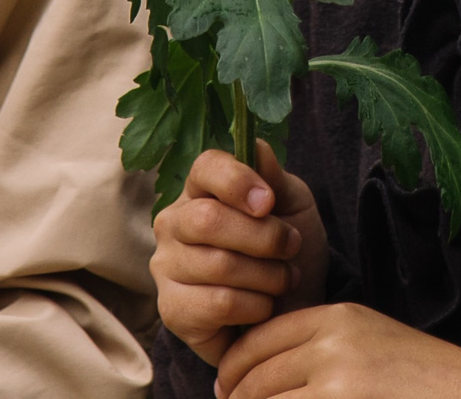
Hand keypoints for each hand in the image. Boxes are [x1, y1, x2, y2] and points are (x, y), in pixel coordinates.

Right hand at [153, 142, 328, 364]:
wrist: (294, 309)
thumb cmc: (288, 252)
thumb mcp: (293, 207)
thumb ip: (274, 178)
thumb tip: (257, 149)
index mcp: (200, 190)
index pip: (205, 167)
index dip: (238, 181)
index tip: (269, 203)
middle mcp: (173, 224)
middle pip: (207, 219)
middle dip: (263, 236)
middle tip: (291, 247)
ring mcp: (166, 268)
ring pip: (218, 264)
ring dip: (268, 275)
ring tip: (284, 279)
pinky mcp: (172, 310)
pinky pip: (219, 303)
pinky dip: (256, 306)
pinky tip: (264, 307)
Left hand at [212, 305, 460, 398]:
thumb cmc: (419, 378)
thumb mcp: (368, 340)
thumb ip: (319, 344)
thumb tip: (260, 372)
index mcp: (338, 316)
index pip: (261, 337)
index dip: (233, 366)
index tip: (225, 385)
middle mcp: (331, 342)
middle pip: (254, 373)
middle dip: (235, 396)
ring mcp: (335, 380)